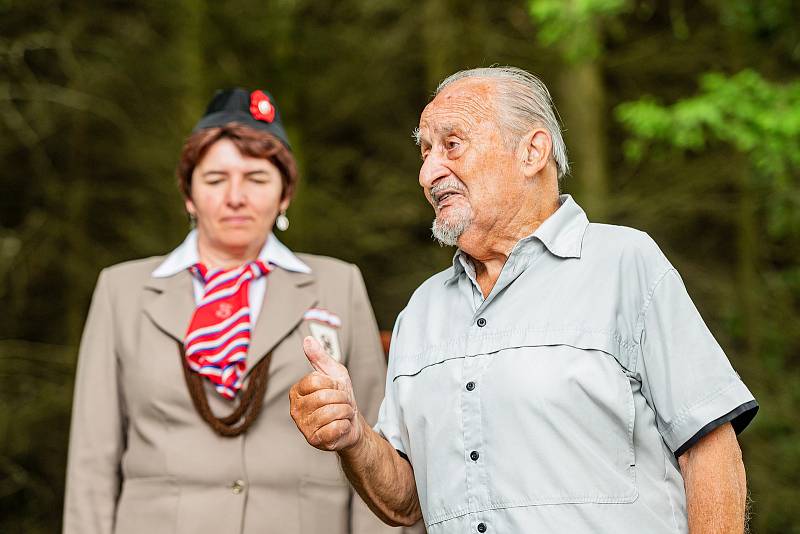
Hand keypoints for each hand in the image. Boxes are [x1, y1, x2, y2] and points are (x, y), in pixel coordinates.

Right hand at [289, 336, 362, 450]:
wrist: (352, 421)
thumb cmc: (341, 396)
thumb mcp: (334, 373)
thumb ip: (320, 357)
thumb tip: (307, 340)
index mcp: (297, 391)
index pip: (315, 381)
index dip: (333, 383)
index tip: (336, 387)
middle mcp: (295, 409)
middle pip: (323, 397)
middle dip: (342, 398)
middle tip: (343, 402)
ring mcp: (303, 426)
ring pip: (330, 413)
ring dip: (345, 411)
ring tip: (343, 413)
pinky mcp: (314, 440)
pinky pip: (334, 428)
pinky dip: (344, 425)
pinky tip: (341, 426)